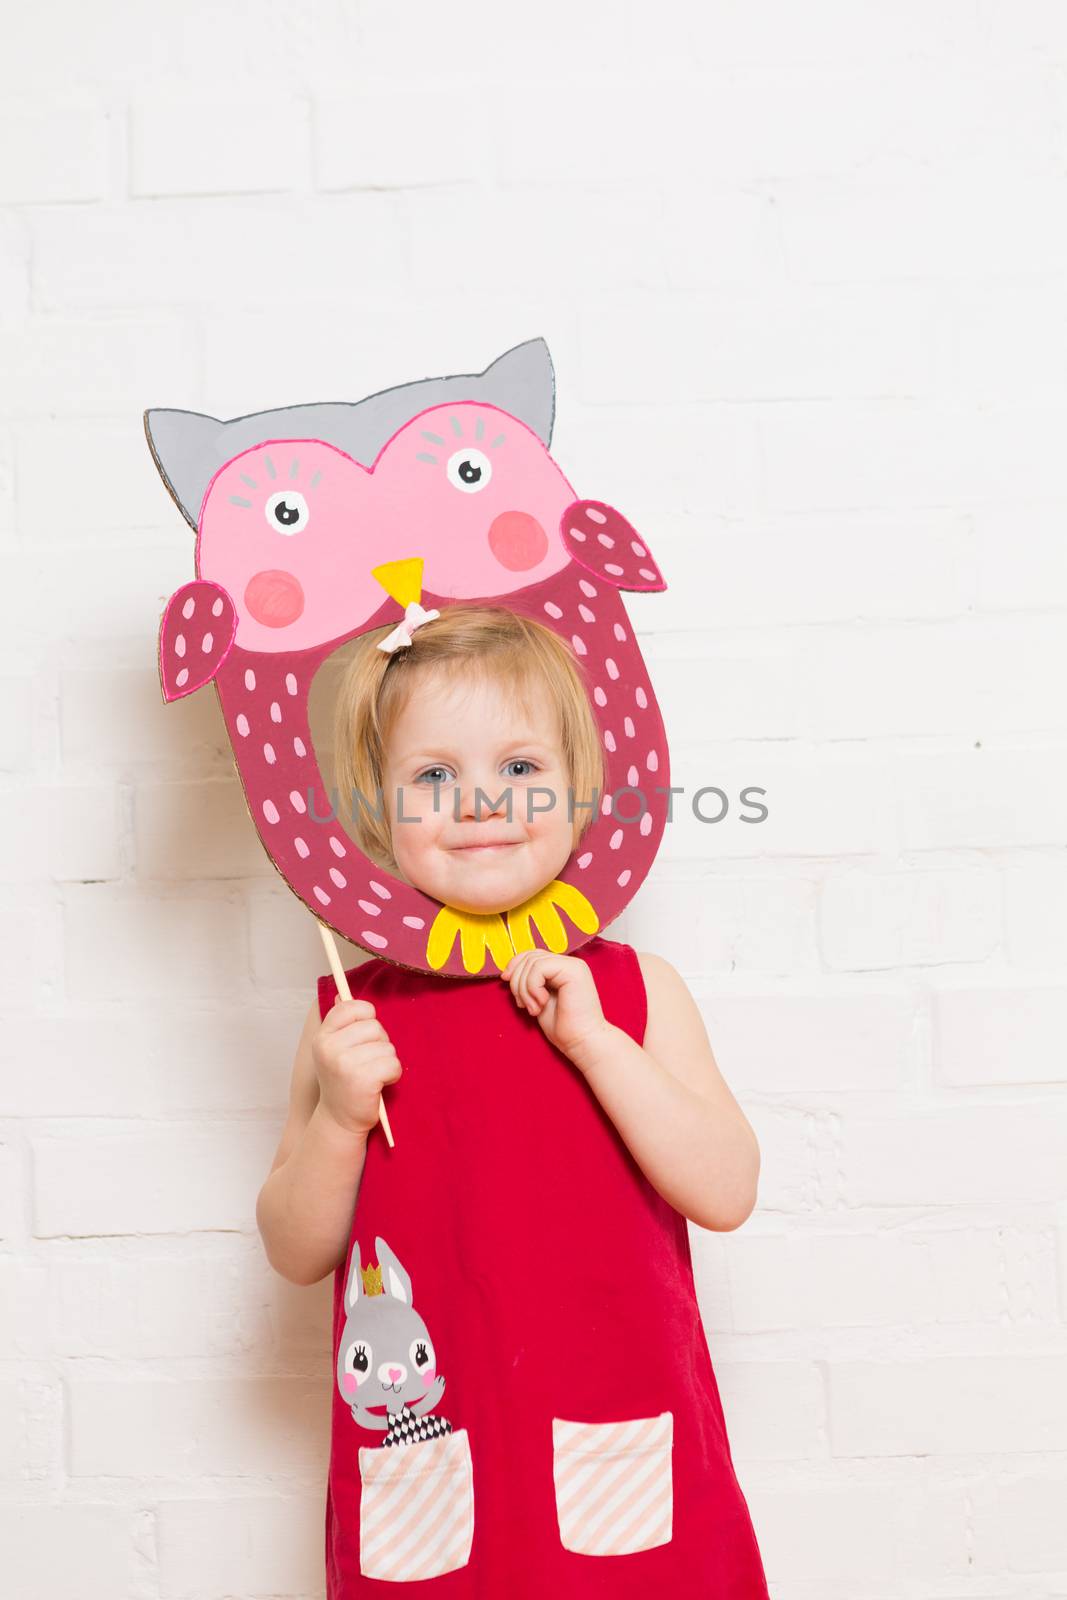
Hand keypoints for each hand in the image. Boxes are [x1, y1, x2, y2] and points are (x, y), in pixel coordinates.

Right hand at [312, 997, 401, 1137]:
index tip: (363, 1036)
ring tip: (372, 1076)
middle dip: (379, 1044)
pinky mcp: (363, 1079)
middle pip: (374, 1026)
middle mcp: (330, 1048)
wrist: (339, 1120)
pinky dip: (392, 1075)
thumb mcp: (334, 1050)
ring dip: (386, 1061)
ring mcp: (345, 1063)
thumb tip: (341, 994)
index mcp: (322, 1037)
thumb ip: (339, 1023)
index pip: (350, 1007)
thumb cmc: (343, 1082)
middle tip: (367, 1063)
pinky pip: (393, 1063)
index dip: (365, 1017)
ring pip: (387, 1046)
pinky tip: (379, 1085)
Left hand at [500, 951, 612, 1069]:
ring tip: (533, 1009)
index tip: (505, 981)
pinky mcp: (574, 971)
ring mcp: (573, 965)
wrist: (582, 1042)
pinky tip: (541, 1004)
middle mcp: (570, 963)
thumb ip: (529, 983)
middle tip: (522, 1004)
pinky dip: (532, 988)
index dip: (515, 965)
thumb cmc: (563, 1027)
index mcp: (563, 969)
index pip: (533, 954)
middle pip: (530, 956)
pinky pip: (539, 969)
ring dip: (524, 988)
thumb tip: (507, 972)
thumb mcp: (538, 999)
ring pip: (532, 962)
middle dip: (517, 980)